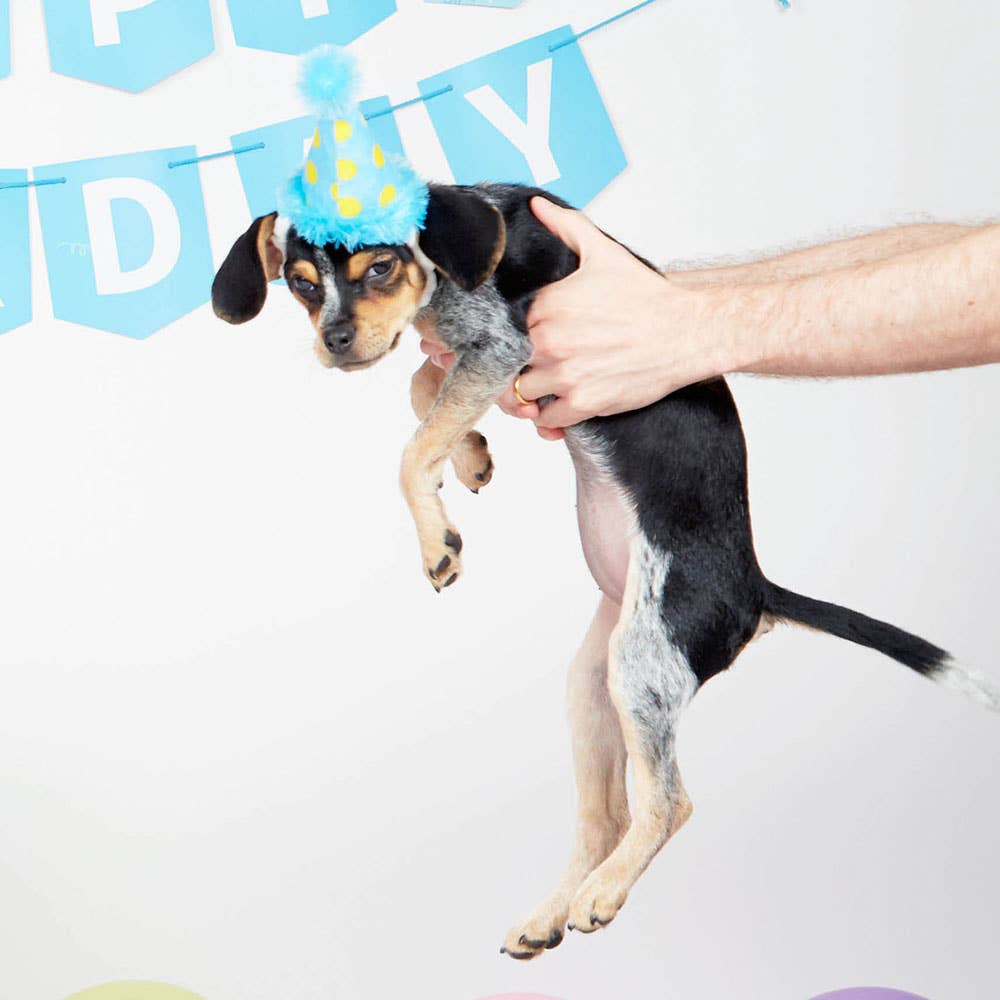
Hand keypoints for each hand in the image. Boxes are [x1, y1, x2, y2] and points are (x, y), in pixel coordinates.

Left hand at [498, 197, 734, 437]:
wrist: (687, 332)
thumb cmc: (648, 298)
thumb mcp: (603, 253)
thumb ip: (565, 227)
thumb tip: (536, 207)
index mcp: (546, 306)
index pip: (502, 327)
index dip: (505, 336)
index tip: (514, 341)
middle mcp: (550, 341)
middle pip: (506, 363)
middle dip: (512, 367)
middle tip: (525, 368)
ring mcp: (566, 375)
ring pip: (521, 395)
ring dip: (528, 395)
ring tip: (541, 389)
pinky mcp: (584, 403)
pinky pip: (547, 421)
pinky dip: (548, 419)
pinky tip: (558, 408)